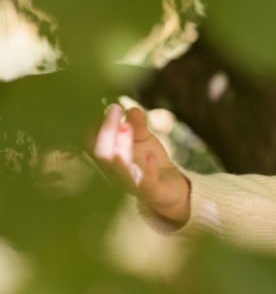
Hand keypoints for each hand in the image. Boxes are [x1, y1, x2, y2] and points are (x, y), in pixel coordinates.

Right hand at [92, 103, 190, 226]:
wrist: (168, 185)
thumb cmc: (147, 159)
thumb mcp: (142, 139)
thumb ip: (137, 124)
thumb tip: (132, 109)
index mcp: (107, 156)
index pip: (90, 140)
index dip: (92, 123)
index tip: (101, 103)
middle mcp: (113, 171)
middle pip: (101, 152)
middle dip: (106, 130)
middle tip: (114, 108)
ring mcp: (130, 183)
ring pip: (118, 168)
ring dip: (121, 146)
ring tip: (126, 126)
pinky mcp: (150, 191)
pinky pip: (146, 182)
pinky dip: (148, 168)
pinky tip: (151, 155)